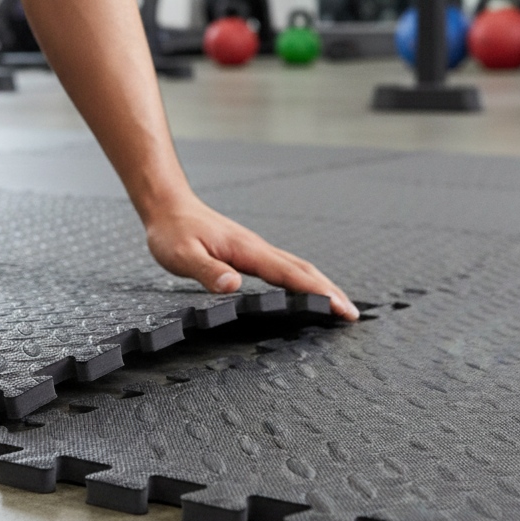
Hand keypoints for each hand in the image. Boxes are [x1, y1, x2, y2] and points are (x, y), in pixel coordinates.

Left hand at [144, 194, 358, 319]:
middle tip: (352, 315)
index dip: (318, 292)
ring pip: (295, 267)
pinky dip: (301, 280)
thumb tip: (233, 286)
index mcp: (247, 250)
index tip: (342, 308)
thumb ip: (207, 271)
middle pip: (303, 270)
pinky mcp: (247, 251)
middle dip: (330, 291)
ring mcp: (254, 248)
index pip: (290, 274)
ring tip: (339, 306)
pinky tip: (302, 291)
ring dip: (320, 285)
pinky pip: (282, 266)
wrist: (167, 206)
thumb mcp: (182, 256)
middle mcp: (257, 248)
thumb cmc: (172, 231)